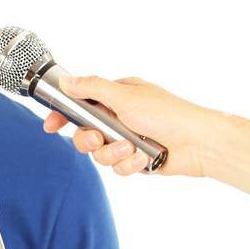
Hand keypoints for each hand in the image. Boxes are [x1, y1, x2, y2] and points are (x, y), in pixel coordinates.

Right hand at [43, 74, 206, 176]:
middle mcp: (121, 117)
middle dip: (90, 140)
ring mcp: (128, 139)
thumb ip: (92, 88)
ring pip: (100, 154)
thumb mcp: (125, 96)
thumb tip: (67, 81)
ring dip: (114, 154)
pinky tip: (144, 158)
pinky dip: (129, 165)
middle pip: (85, 133)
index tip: (50, 125)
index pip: (81, 103)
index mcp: (117, 96)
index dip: (63, 114)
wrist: (198, 144)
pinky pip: (118, 167)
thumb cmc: (168, 114)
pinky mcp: (135, 159)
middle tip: (98, 139)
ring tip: (132, 149)